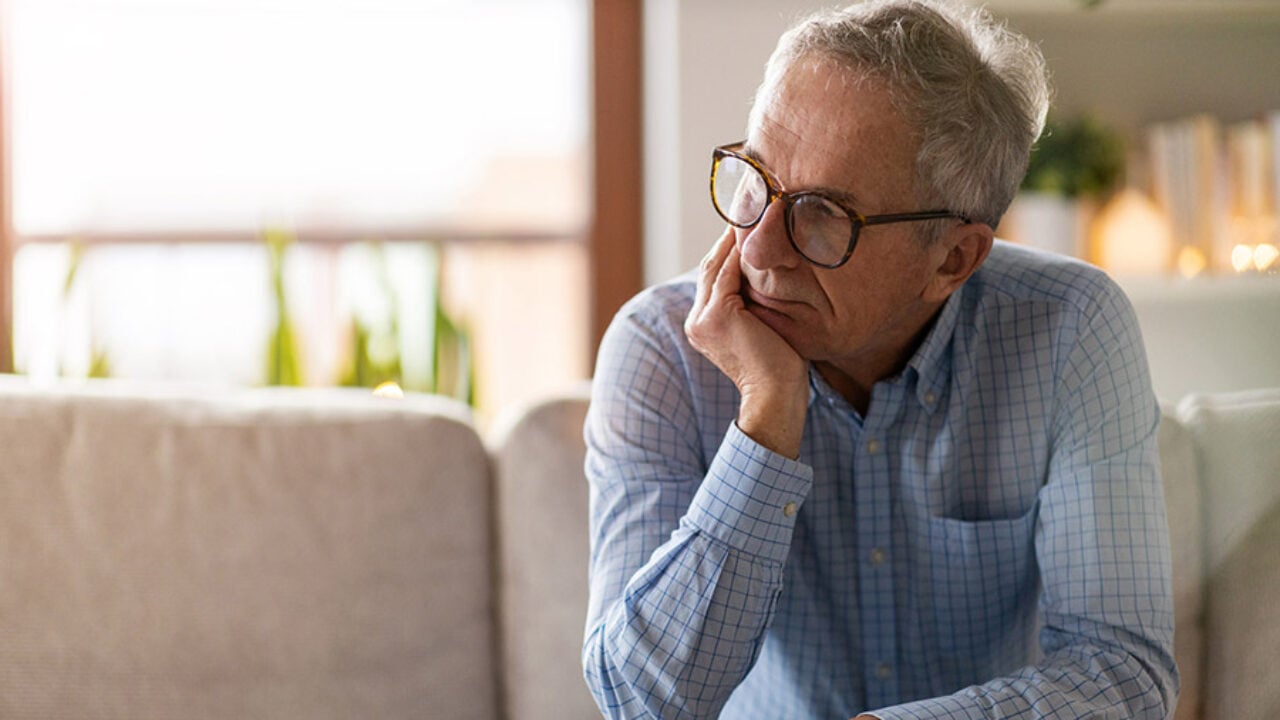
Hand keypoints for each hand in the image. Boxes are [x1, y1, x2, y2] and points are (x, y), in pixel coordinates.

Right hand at [684, 227, 807, 457]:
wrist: (777, 399)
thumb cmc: (782, 370)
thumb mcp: (766, 330)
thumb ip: (758, 304)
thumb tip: (776, 277)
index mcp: (703, 324)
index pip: (716, 275)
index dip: (730, 248)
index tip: (751, 223)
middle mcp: (696, 320)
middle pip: (713, 264)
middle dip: (731, 235)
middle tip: (753, 204)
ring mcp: (703, 318)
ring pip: (719, 264)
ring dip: (736, 235)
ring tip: (757, 209)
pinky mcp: (717, 316)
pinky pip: (729, 271)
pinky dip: (743, 248)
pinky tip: (760, 228)